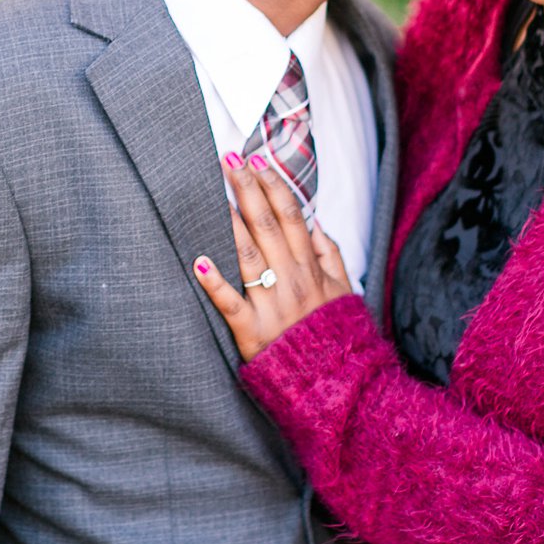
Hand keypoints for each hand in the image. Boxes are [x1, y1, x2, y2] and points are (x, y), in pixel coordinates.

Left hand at [192, 153, 353, 359]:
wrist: (337, 384)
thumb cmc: (337, 336)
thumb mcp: (345, 292)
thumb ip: (332, 256)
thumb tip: (317, 223)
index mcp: (312, 268)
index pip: (291, 215)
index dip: (273, 184)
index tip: (257, 160)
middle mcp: (292, 280)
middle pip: (266, 224)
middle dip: (247, 188)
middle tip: (229, 160)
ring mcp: (272, 304)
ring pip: (247, 254)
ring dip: (230, 222)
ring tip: (213, 193)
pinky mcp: (252, 331)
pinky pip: (231, 303)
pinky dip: (214, 282)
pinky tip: (198, 260)